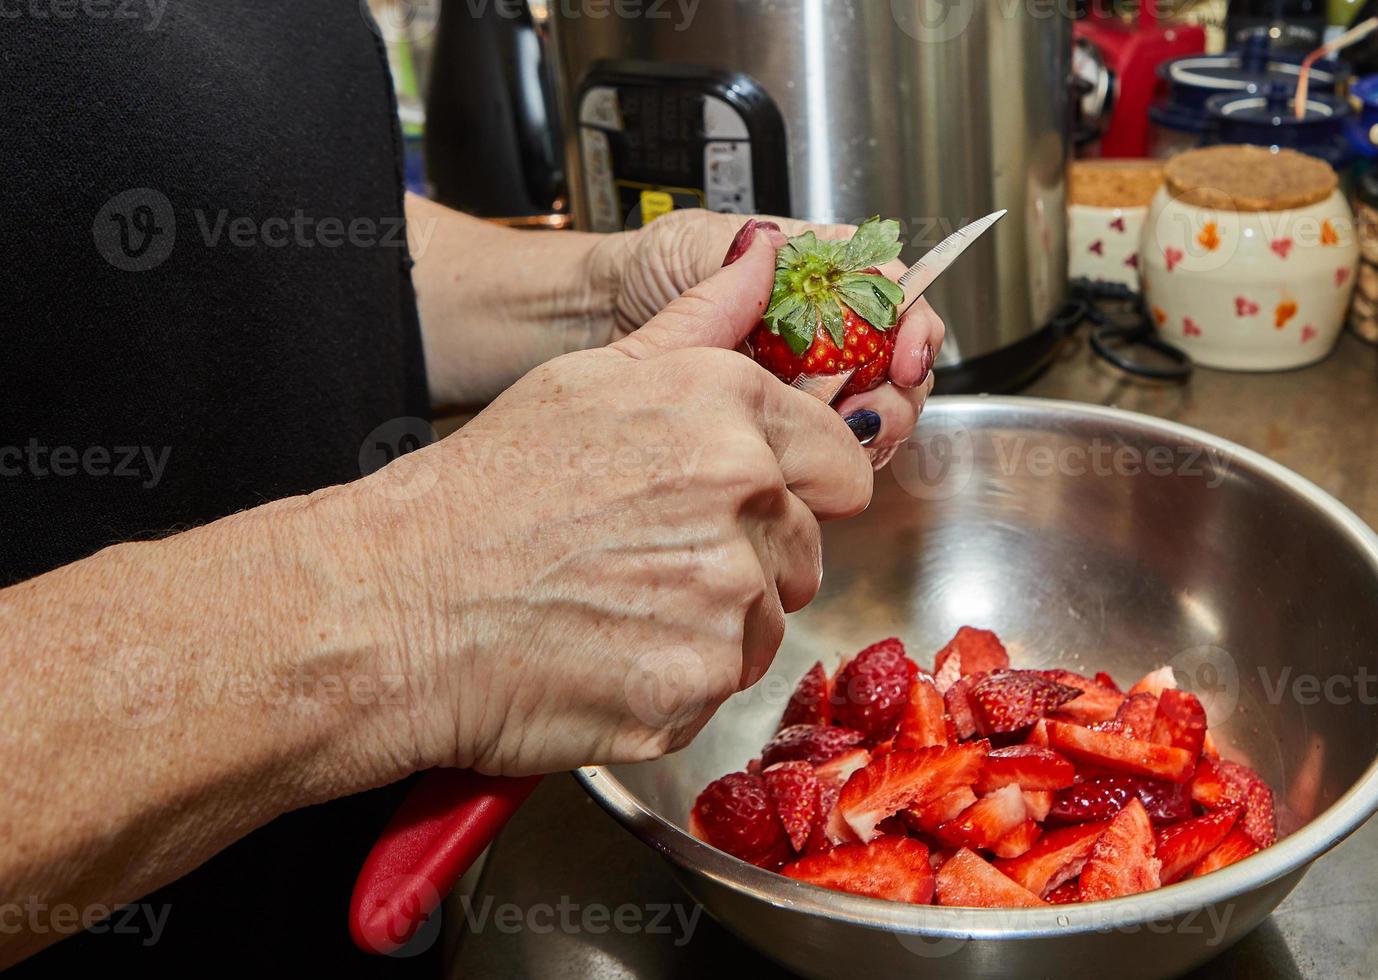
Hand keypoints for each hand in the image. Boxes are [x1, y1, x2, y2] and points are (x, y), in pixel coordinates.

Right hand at [335, 227, 872, 776]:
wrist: (395, 607)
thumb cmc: (479, 494)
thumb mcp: (587, 379)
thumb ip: (698, 321)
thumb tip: (762, 259)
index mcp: (722, 410)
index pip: (841, 463)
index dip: (803, 490)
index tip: (756, 508)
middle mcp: (739, 496)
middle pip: (802, 551)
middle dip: (748, 561)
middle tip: (650, 561)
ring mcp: (723, 599)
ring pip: (764, 626)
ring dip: (711, 628)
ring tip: (618, 610)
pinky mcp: (696, 686)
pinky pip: (719, 690)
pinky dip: (674, 685)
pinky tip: (608, 657)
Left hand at [594, 209, 946, 465]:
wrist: (604, 314)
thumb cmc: (649, 270)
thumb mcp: (691, 251)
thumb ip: (738, 260)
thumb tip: (773, 249)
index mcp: (816, 276)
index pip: (894, 295)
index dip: (914, 327)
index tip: (905, 358)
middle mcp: (822, 325)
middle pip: (900, 360)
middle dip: (900, 393)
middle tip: (871, 415)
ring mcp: (810, 377)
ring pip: (879, 409)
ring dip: (879, 430)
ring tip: (850, 439)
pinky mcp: (789, 423)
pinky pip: (838, 448)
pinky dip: (845, 459)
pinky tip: (827, 461)